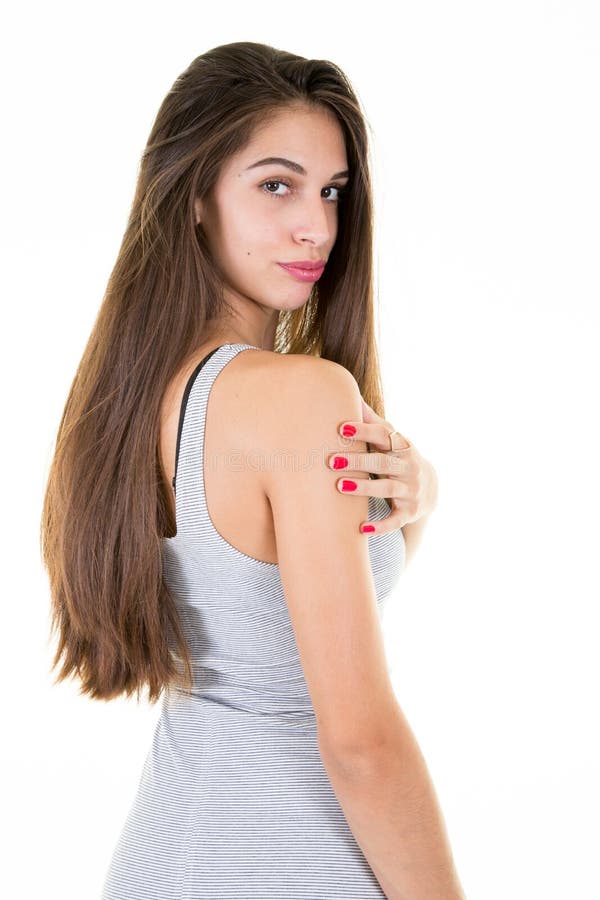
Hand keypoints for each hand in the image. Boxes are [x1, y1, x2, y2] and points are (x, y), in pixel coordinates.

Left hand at [326, 397, 438, 534]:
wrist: (431, 488)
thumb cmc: (398, 457)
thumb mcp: (391, 440)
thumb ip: (372, 421)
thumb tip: (350, 393)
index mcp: (402, 446)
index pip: (384, 436)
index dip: (364, 431)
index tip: (341, 428)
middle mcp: (408, 467)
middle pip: (382, 463)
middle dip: (357, 461)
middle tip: (331, 461)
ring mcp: (410, 491)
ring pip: (386, 489)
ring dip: (363, 488)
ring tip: (339, 486)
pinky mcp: (409, 512)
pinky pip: (394, 520)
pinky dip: (380, 526)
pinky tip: (361, 529)